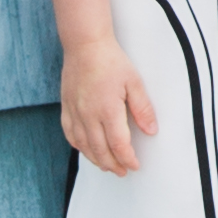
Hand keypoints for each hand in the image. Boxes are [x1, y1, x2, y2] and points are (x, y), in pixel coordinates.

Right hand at [59, 38, 157, 178]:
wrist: (85, 45)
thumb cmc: (111, 61)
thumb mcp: (134, 82)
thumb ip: (142, 109)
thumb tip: (151, 131)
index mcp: (107, 109)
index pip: (118, 144)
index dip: (127, 159)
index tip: (135, 165)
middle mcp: (88, 114)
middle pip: (100, 150)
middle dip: (113, 164)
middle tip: (122, 172)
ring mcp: (75, 111)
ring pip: (83, 145)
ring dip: (96, 159)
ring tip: (107, 166)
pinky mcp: (66, 107)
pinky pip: (70, 134)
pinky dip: (79, 146)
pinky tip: (87, 150)